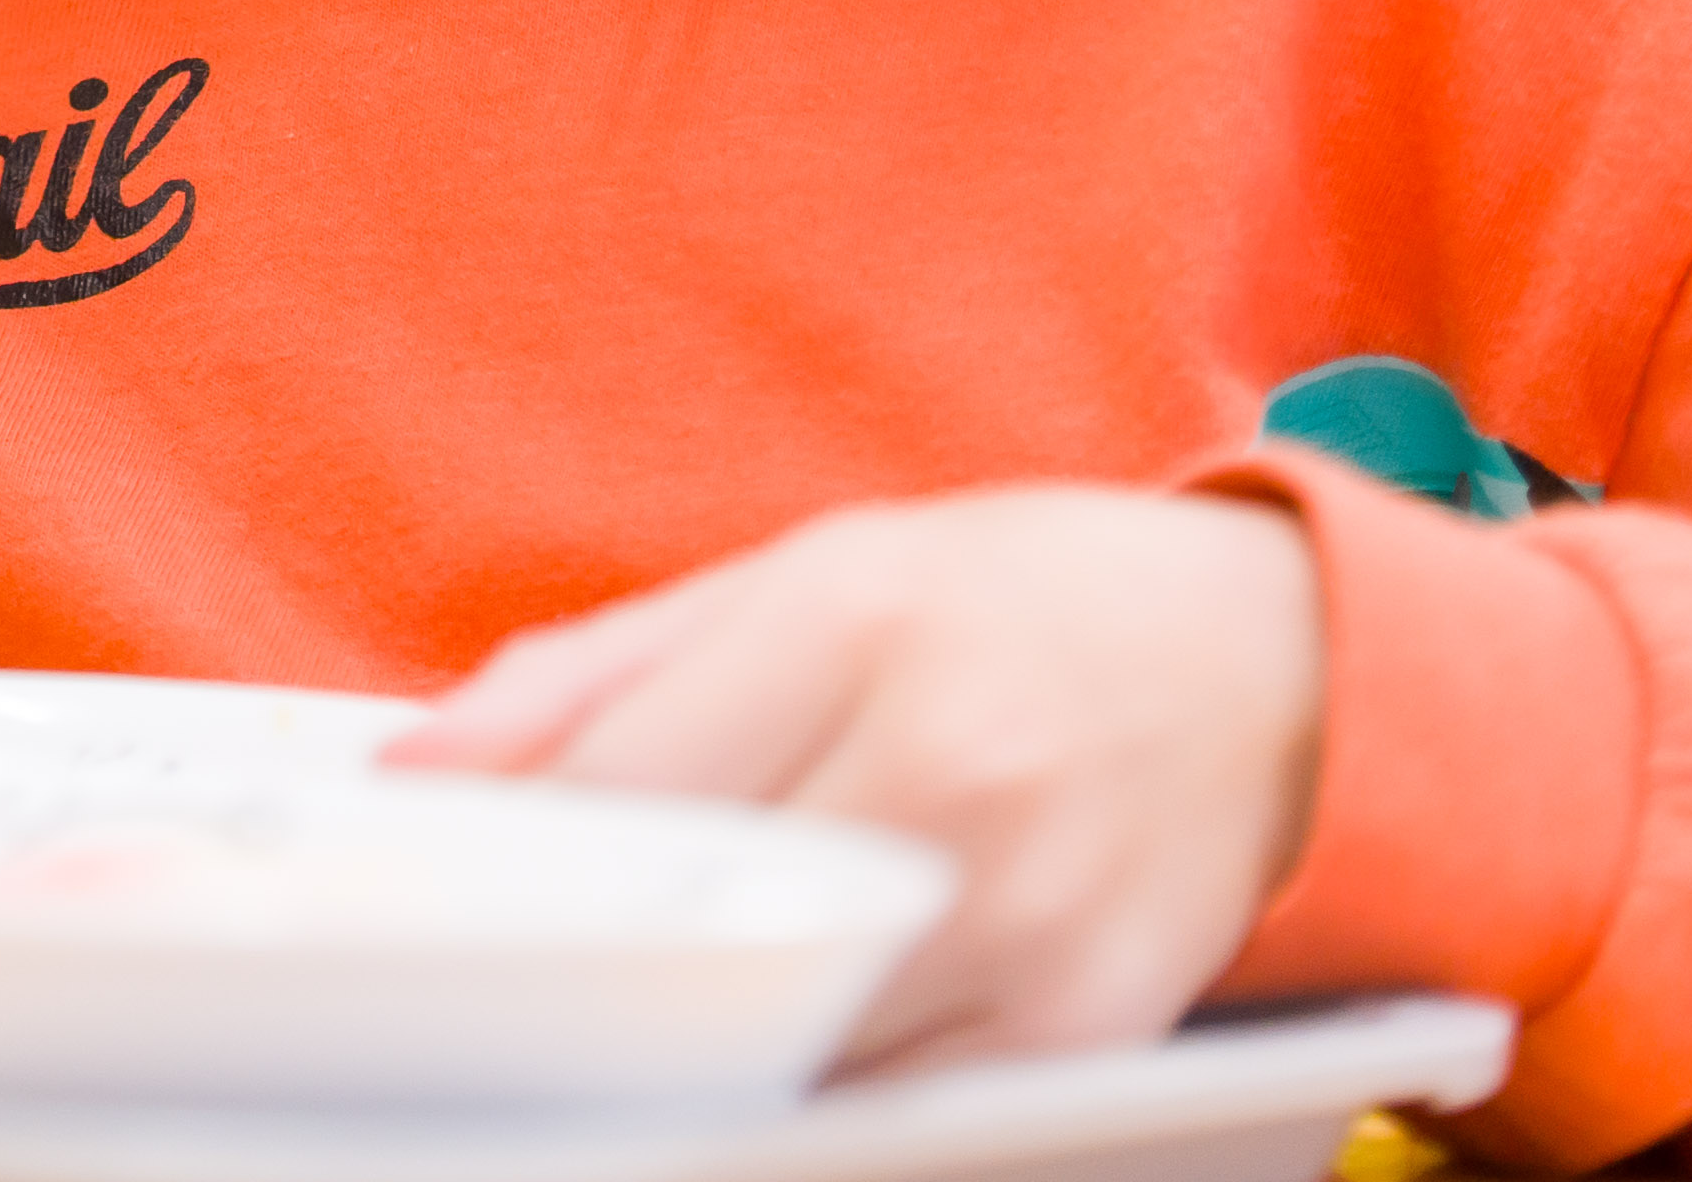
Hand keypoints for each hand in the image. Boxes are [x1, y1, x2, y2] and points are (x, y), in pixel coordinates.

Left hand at [392, 488, 1324, 1071]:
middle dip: (585, 974)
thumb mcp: (793, 575)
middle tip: (517, 987)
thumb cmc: (1016, 604)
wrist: (1278, 665)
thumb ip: (588, 678)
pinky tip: (783, 1048)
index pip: (614, 792)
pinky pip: (900, 1114)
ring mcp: (1027, 921)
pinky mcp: (1085, 1035)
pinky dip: (821, 1094)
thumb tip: (413, 778)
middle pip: (693, 934)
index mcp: (853, 629)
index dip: (497, 870)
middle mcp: (947, 778)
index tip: (430, 905)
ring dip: (697, 1050)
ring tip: (644, 1015)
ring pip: (787, 1052)